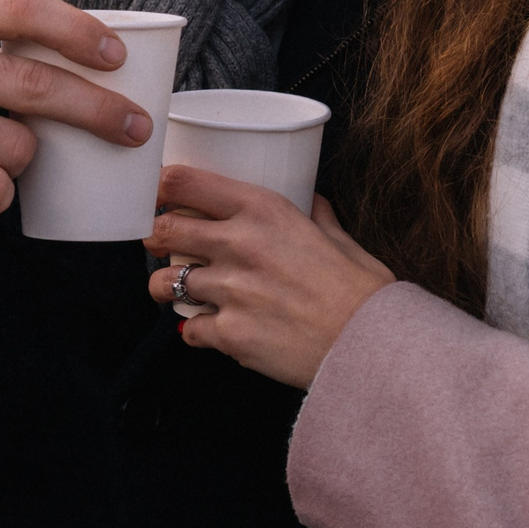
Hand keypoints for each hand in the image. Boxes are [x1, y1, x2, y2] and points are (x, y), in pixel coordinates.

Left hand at [144, 164, 394, 389]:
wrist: (373, 345)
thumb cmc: (362, 291)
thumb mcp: (339, 238)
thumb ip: (316, 215)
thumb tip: (311, 198)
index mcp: (263, 210)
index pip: (184, 182)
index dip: (161, 187)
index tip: (158, 195)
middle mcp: (239, 243)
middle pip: (163, 230)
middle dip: (154, 237)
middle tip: (160, 244)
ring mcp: (230, 290)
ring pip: (165, 283)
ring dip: (167, 288)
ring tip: (178, 292)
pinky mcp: (229, 334)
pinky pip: (188, 330)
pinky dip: (195, 333)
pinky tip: (209, 331)